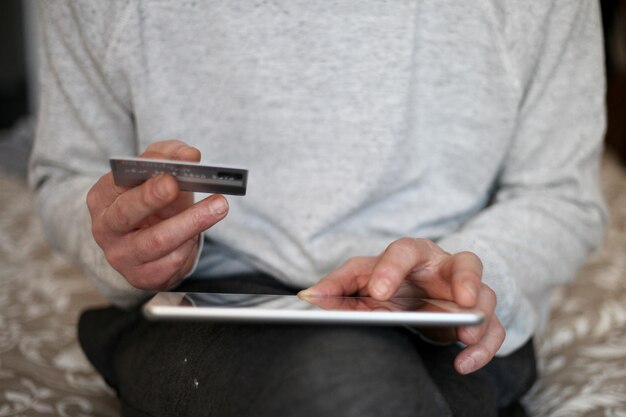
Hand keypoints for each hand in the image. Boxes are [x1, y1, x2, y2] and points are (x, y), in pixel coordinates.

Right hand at [86, 140, 228, 289]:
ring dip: (192, 222)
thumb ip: (170, 156)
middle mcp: (105, 228)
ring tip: (219, 205)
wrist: (143, 246)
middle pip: (127, 213)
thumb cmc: (150, 203)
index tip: (167, 170)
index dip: (143, 175)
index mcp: (103, 197)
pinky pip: (171, 261)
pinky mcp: (143, 277)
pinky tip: (197, 235)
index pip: (119, 183)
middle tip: (176, 185)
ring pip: (158, 240)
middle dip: (152, 197)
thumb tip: (189, 155)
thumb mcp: (156, 175)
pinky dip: (189, 246)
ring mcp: (122, 256)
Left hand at [299, 238, 504, 373]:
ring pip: (486, 297)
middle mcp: (444, 267)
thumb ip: (338, 284)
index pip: (405, 250)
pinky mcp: (476, 317)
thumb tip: (308, 297)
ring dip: (479, 317)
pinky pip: (492, 329)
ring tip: (465, 338)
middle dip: (466, 280)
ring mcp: (464, 291)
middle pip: (466, 262)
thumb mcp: (360, 277)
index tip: (379, 292)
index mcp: (413, 253)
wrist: (415, 291)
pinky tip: (464, 363)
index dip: (392, 268)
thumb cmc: (387, 279)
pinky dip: (484, 347)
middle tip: (461, 299)